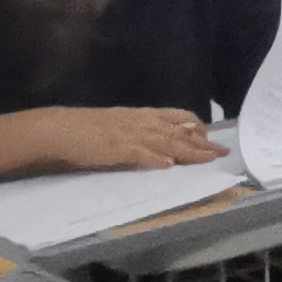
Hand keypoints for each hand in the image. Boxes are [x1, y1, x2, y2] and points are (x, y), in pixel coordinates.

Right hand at [39, 106, 222, 170]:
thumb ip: (139, 130)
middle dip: (202, 143)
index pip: (176, 118)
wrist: (59, 129)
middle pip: (178, 132)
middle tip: (221, 152)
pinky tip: (168, 165)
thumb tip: (159, 142)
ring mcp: (129, 135)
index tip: (211, 138)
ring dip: (188, 152)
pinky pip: (138, 154)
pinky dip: (154, 159)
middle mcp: (140, 122)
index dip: (196, 128)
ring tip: (207, 158)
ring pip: (166, 143)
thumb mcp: (119, 123)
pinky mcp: (115, 150)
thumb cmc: (86, 128)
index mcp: (140, 115)